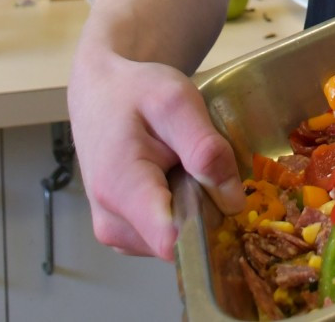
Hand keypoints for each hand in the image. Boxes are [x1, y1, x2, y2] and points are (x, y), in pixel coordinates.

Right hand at [67, 42, 245, 259]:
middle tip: (196, 164)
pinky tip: (173, 180)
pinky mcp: (124, 235)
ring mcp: (116, 234)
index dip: (207, 225)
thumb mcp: (177, 102)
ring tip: (180, 167)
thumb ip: (206, 149)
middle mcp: (113, 224)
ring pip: (178, 240)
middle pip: (182, 240)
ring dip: (193, 208)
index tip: (221, 196)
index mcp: (120, 190)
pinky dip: (181, 211)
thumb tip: (232, 201)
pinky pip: (168, 236)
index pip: (171, 241)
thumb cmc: (135, 93)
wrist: (102, 94)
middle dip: (204, 208)